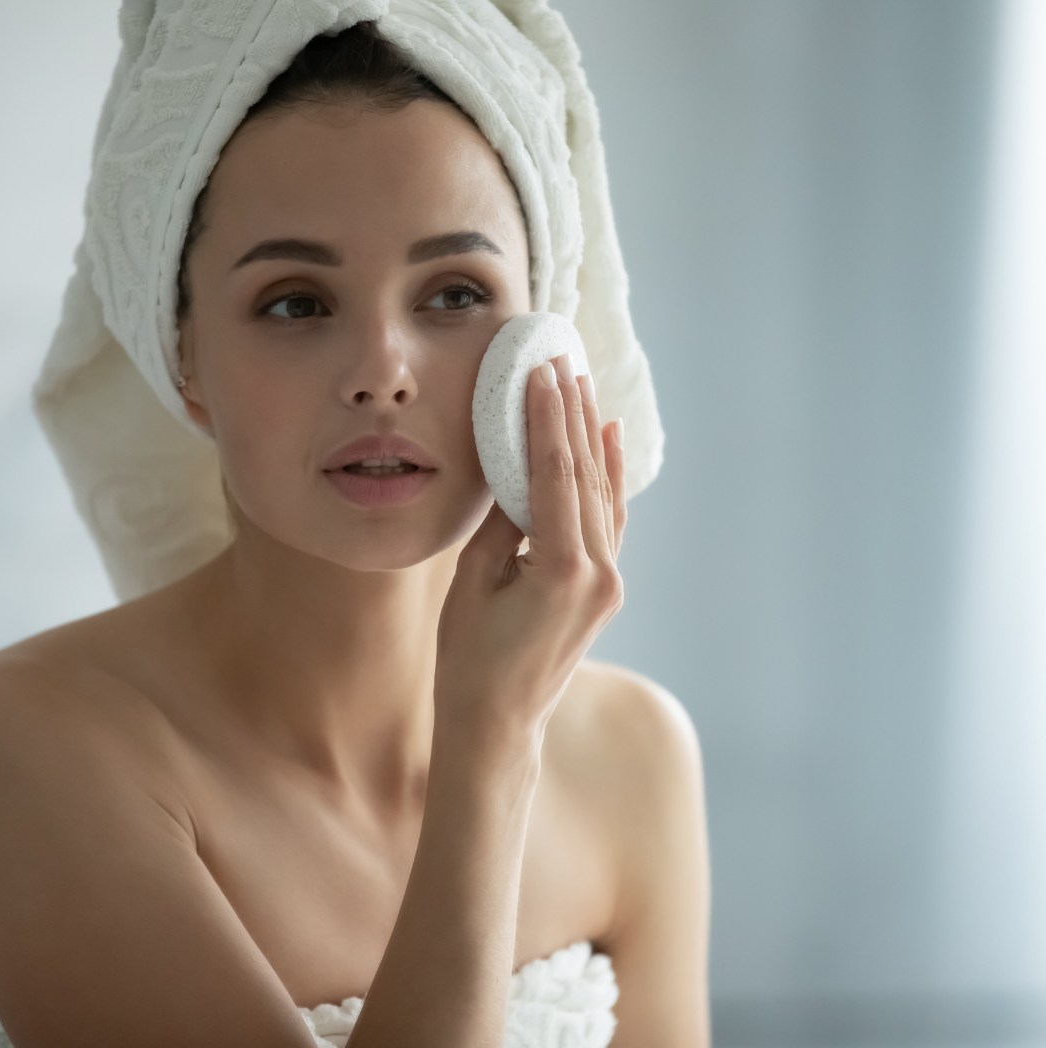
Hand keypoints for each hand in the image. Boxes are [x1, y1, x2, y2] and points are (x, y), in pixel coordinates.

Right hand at [435, 353, 626, 744]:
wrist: (498, 723)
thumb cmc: (470, 660)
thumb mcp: (473, 582)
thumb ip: (503, 522)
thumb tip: (518, 469)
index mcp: (562, 571)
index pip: (557, 475)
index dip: (547, 418)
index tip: (542, 371)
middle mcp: (599, 573)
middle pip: (587, 476)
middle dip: (573, 414)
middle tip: (563, 359)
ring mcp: (609, 581)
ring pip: (603, 493)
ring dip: (590, 436)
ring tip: (581, 383)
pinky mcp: (605, 587)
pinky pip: (610, 519)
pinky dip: (609, 477)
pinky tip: (608, 439)